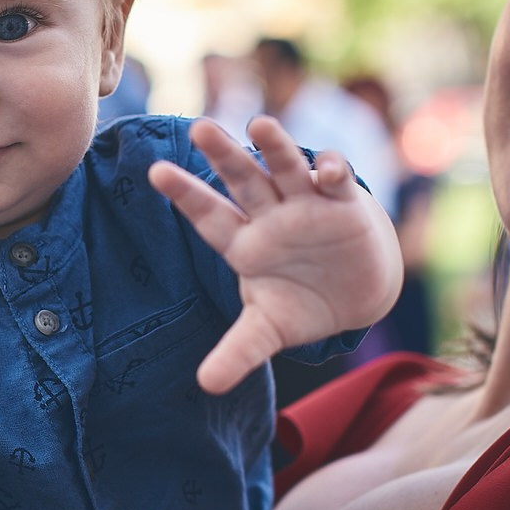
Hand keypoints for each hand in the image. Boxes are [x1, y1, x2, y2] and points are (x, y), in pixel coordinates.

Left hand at [150, 115, 401, 394]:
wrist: (355, 296)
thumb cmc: (301, 303)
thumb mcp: (267, 329)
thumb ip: (237, 352)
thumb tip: (206, 386)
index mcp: (243, 241)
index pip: (208, 215)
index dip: (184, 194)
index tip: (154, 172)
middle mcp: (270, 214)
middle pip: (242, 179)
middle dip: (223, 155)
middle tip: (199, 129)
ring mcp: (306, 204)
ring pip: (285, 167)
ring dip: (274, 146)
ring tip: (259, 124)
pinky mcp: (344, 202)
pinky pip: (336, 178)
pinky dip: (331, 170)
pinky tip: (325, 171)